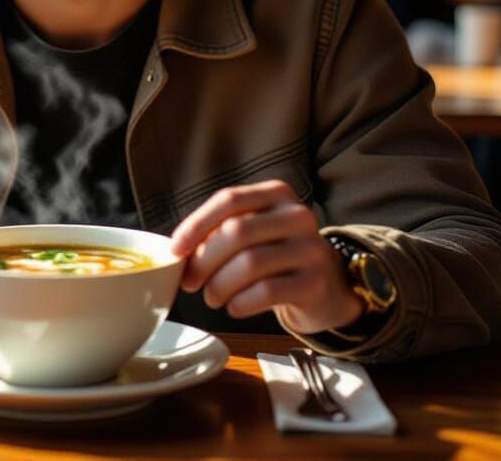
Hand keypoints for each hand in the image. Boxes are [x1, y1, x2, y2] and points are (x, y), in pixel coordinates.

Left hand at [170, 180, 363, 334]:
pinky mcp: (315, 282)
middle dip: (204, 260)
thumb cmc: (276, 255)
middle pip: (237, 231)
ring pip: (250, 263)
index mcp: (276, 194)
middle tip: (189, 282)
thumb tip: (178, 250)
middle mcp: (297, 215)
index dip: (196, 224)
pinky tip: (233, 308)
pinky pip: (268, 291)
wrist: (326, 284)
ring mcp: (310, 248)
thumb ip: (221, 230)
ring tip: (211, 297)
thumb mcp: (254, 231)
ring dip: (220, 285)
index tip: (175, 250)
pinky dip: (242, 302)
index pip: (229, 200)